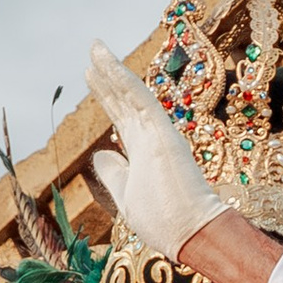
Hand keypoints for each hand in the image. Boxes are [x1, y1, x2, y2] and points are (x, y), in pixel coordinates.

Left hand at [84, 39, 221, 262]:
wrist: (191, 234)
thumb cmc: (165, 222)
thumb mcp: (127, 198)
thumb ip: (114, 174)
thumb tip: (101, 153)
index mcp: (143, 153)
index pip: (121, 117)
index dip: (106, 95)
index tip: (90, 75)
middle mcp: (151, 138)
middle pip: (124, 100)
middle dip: (106, 76)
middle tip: (93, 50)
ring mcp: (158, 134)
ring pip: (131, 94)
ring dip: (112, 70)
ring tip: (95, 49)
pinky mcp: (162, 133)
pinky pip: (140, 100)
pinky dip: (123, 81)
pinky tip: (108, 64)